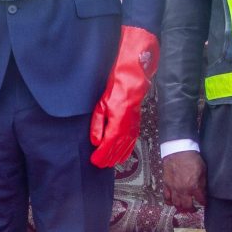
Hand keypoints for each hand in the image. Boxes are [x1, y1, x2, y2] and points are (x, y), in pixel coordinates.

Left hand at [89, 26, 158, 167]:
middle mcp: (128, 121)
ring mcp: (135, 119)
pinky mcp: (137, 116)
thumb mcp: (102, 99)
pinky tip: (124, 152)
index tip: (94, 161)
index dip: (102, 154)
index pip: (109, 142)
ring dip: (118, 155)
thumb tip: (96, 140)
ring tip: (110, 163)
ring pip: (127, 143)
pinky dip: (128, 147)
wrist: (134, 67)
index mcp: (118, 116)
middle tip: (99, 165)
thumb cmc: (116, 79)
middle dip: (109, 158)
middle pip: (119, 146)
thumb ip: (99, 121)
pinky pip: (133, 136)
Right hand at [163, 151, 206, 212]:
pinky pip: (166, 197)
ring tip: (183, 208)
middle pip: (187, 206)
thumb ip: (202, 182)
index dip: (203, 202)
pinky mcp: (166, 184)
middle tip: (193, 209)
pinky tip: (172, 202)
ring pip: (176, 204)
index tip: (203, 202)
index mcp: (194, 186)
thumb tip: (202, 191)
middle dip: (191, 209)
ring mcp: (173, 188)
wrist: (178, 150)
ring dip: (180, 208)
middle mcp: (183, 190)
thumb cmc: (192, 159)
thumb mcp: (203, 170)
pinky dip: (169, 202)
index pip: (201, 200)